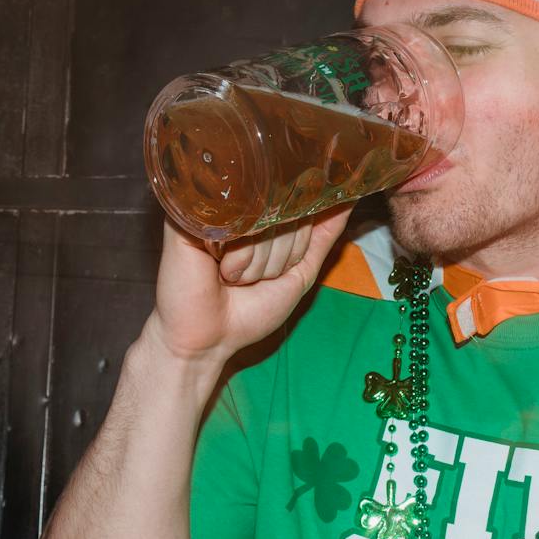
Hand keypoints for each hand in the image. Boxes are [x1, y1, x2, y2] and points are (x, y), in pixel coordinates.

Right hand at [146, 207, 352, 367]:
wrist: (207, 339)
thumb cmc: (248, 312)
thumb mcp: (299, 274)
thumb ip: (323, 237)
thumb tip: (347, 198)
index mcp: (262, 219)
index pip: (300, 214)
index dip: (295, 248)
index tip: (273, 274)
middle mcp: (240, 209)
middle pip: (284, 215)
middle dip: (276, 258)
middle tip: (247, 280)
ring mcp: (214, 209)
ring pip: (264, 220)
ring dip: (254, 263)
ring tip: (231, 277)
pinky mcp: (191, 216)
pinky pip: (236, 223)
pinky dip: (238, 257)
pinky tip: (220, 269)